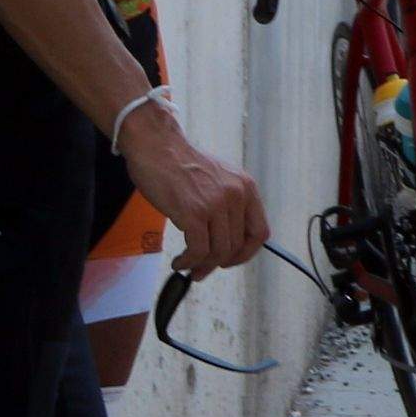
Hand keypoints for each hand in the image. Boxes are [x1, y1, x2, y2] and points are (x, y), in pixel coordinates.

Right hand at [119, 103, 267, 276]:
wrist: (156, 146)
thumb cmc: (180, 164)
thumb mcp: (218, 179)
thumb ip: (227, 204)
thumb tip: (227, 240)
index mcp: (246, 188)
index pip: (260, 232)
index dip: (247, 253)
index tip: (230, 260)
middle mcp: (236, 196)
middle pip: (236, 246)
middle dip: (219, 263)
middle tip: (202, 270)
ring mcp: (215, 204)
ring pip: (219, 252)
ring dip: (202, 266)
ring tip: (188, 266)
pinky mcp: (193, 213)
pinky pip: (199, 250)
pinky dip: (189, 262)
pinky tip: (179, 262)